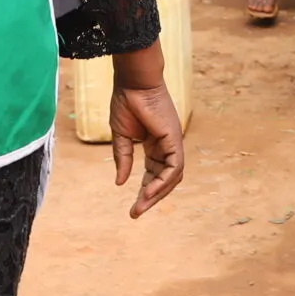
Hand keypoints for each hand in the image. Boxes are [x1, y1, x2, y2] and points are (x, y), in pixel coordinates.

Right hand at [109, 79, 184, 218]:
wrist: (133, 82)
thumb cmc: (127, 102)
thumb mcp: (121, 136)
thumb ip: (123, 159)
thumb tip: (120, 183)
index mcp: (155, 145)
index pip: (154, 174)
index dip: (145, 190)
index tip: (133, 208)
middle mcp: (166, 146)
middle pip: (164, 179)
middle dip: (151, 198)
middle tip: (135, 213)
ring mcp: (173, 143)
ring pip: (172, 177)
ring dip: (156, 194)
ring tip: (140, 206)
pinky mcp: (175, 139)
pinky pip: (174, 167)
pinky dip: (163, 182)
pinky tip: (148, 192)